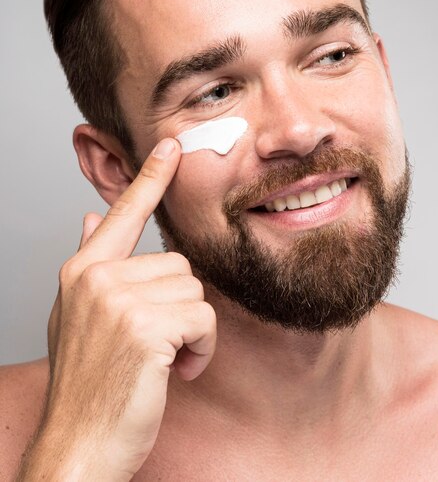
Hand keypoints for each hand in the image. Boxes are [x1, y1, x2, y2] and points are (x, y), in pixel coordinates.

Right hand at [18, 138, 216, 480]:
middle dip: (180, 308)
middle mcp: (96, 278)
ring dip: (191, 332)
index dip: (151, 177)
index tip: (172, 146)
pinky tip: (174, 371)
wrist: (78, 447)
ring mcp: (117, 300)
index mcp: (82, 272)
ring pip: (194, 292)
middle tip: (158, 345)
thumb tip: (94, 218)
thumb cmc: (88, 384)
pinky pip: (202, 318)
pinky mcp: (144, 326)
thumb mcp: (79, 318)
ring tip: (162, 360)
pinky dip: (200, 349)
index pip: (124, 212)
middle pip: (178, 264)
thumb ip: (93, 264)